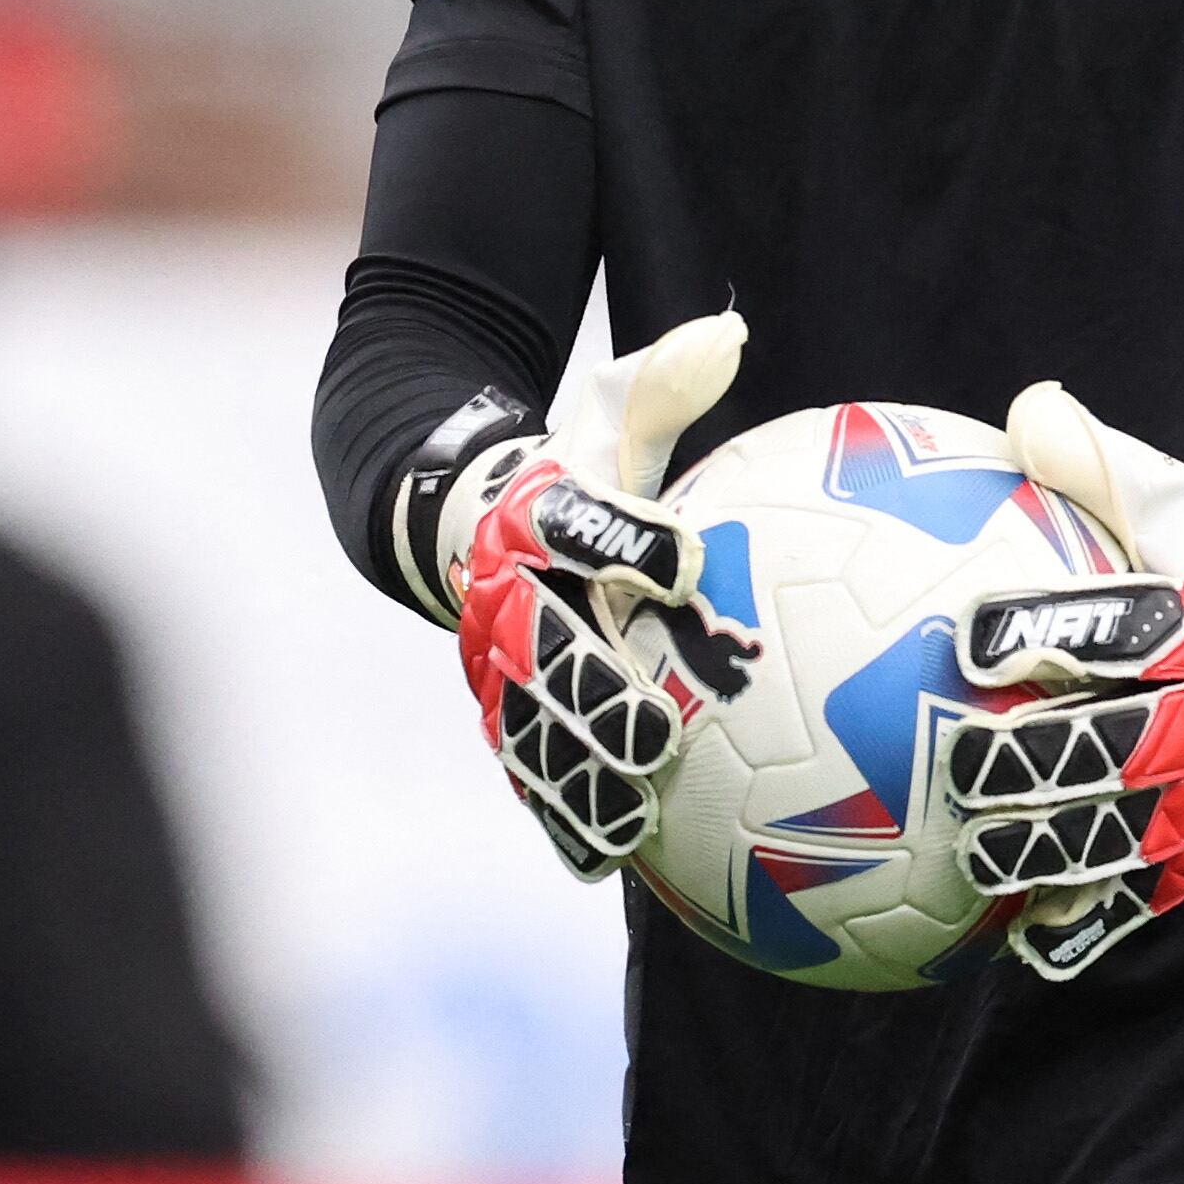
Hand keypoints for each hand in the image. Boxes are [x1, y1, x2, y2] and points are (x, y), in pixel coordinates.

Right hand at [428, 312, 745, 877]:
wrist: (455, 515)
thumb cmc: (569, 465)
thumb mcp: (607, 411)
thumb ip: (665, 379)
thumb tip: (729, 328)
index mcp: (535, 514)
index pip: (580, 526)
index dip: (627, 541)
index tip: (682, 562)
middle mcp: (506, 594)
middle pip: (542, 649)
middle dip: (590, 692)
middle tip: (651, 730)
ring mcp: (496, 661)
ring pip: (528, 726)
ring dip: (574, 776)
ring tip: (629, 818)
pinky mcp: (503, 709)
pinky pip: (531, 768)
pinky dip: (563, 812)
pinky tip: (610, 854)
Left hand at [937, 383, 1183, 980]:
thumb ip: (1104, 467)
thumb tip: (1028, 404)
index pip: (1122, 628)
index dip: (1049, 632)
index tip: (970, 636)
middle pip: (1114, 748)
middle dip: (1032, 758)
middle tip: (952, 756)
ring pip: (1123, 834)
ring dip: (1047, 848)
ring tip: (974, 851)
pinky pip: (1140, 899)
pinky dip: (1083, 922)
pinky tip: (1019, 934)